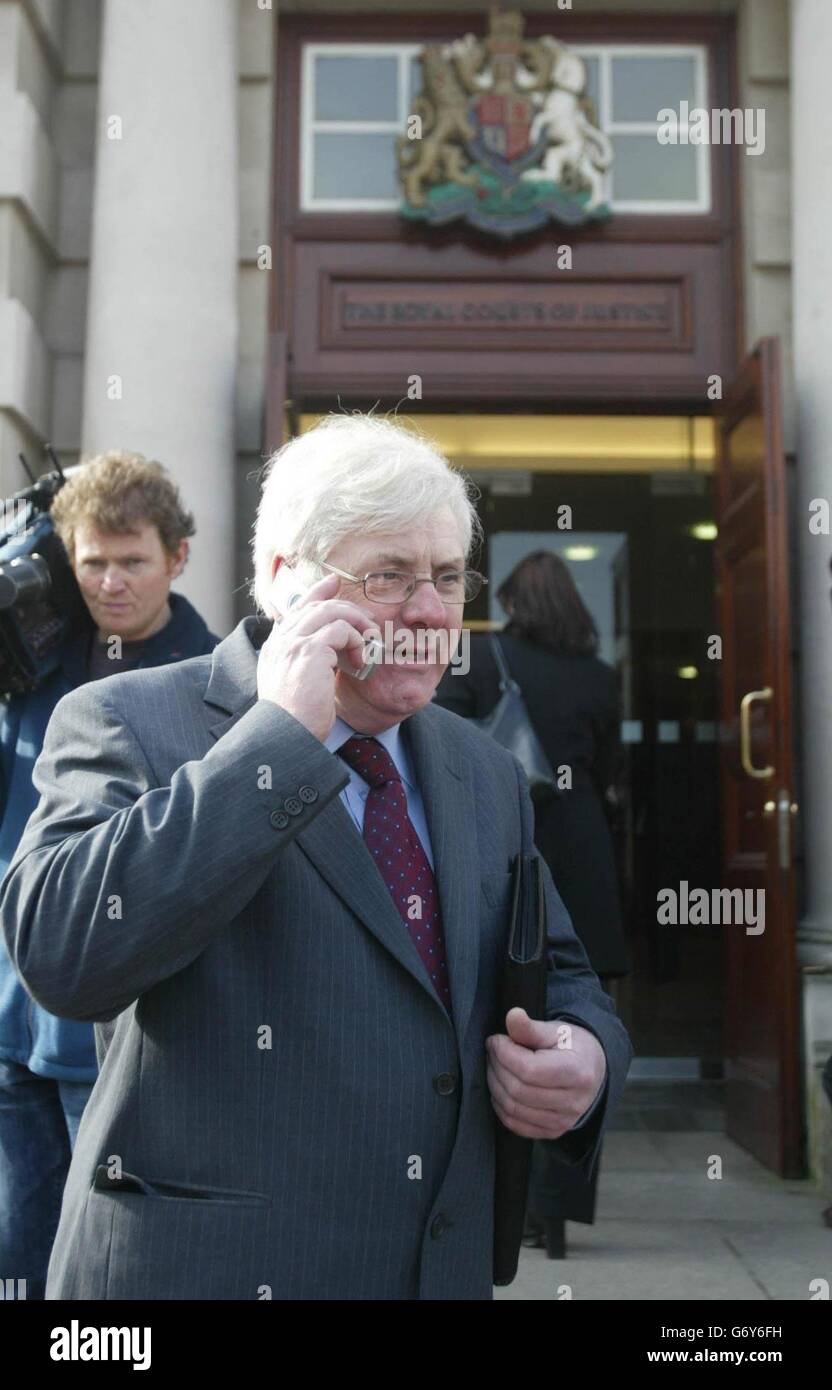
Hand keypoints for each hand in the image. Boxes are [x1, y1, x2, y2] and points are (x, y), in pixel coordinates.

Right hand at [257, 572, 381, 741]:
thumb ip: (305, 667)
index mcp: (274, 650)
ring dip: (357, 624)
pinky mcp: (310, 651)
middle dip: (347, 608)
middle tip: (369, 623)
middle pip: (315, 606)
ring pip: (331, 612)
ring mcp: (292, 644)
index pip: (295, 610)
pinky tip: (362, 660)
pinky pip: (341, 630)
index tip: (333, 582)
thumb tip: (330, 656)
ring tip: (370, 643)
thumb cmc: (295, 723)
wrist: (286, 738)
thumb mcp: (296, 689)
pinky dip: (357, 641)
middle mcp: (280, 642)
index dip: (316, 593)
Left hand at [485, 1008, 606, 1139]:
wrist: (591, 1070)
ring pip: (513, 1108)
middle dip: (496, 1067)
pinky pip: (515, 1124)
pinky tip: (500, 1087)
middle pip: (518, 1090)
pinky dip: (500, 1106)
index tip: (496, 1040)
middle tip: (492, 1051)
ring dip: (495, 1085)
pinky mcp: (552, 1132)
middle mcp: (573, 1102)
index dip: (504, 1053)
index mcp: (577, 1072)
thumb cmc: (572, 1047)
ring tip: (495, 1066)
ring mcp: (563, 1121)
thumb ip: (531, 1027)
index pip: (528, 1069)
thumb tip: (512, 1016)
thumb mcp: (556, 1031)